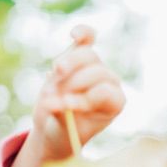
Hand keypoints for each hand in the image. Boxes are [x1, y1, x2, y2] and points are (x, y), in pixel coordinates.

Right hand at [11, 25, 124, 166]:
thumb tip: (52, 103)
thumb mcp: (61, 130)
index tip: (67, 105)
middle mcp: (109, 83)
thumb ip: (60, 115)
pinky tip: (74, 34)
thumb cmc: (63, 133)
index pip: (104, 91)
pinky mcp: (79, 57)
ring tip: (52, 80)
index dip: (85, 97)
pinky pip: (86, 39)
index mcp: (115, 103)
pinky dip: (82, 33)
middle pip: (96, 70)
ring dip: (66, 63)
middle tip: (51, 95)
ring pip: (86, 54)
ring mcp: (95, 68)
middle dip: (72, 81)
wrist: (54, 127)